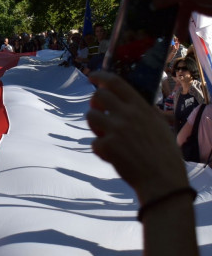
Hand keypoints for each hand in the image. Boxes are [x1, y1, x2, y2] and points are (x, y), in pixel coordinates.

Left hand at [87, 71, 188, 203]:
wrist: (161, 179)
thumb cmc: (164, 155)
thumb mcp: (160, 126)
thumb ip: (147, 112)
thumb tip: (136, 103)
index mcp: (140, 107)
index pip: (116, 82)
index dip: (101, 76)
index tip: (93, 76)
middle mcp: (126, 114)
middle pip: (98, 96)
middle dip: (94, 102)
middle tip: (97, 110)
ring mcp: (115, 129)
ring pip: (90, 116)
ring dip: (95, 125)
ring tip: (105, 135)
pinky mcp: (107, 146)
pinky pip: (94, 143)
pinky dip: (101, 150)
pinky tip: (112, 156)